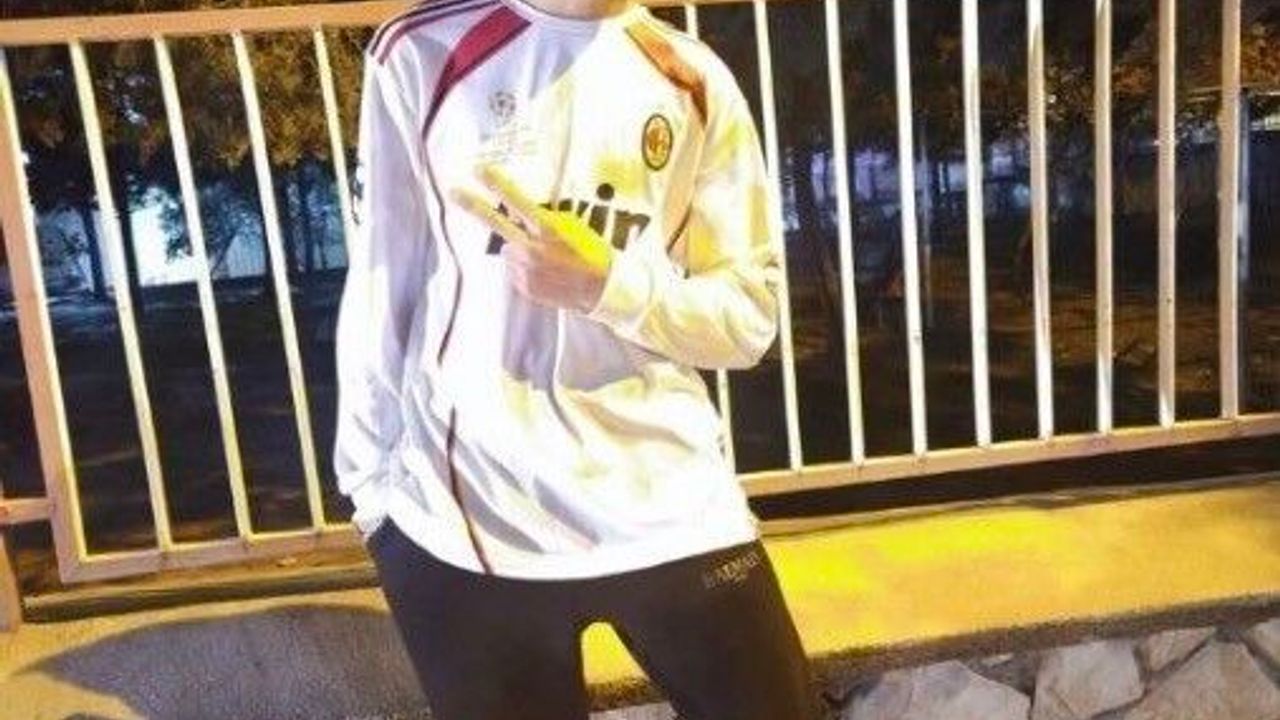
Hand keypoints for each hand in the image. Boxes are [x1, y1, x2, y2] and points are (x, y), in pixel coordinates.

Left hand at [451, 163, 614, 313]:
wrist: (600, 290)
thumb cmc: (592, 254)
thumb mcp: (575, 227)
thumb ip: (547, 219)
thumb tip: (525, 213)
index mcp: (546, 229)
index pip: (516, 201)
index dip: (496, 184)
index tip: (479, 170)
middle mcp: (530, 248)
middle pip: (495, 223)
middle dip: (473, 205)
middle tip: (454, 192)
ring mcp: (524, 270)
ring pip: (510, 251)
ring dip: (520, 250)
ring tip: (546, 259)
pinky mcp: (523, 287)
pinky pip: (517, 272)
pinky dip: (527, 270)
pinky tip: (547, 273)